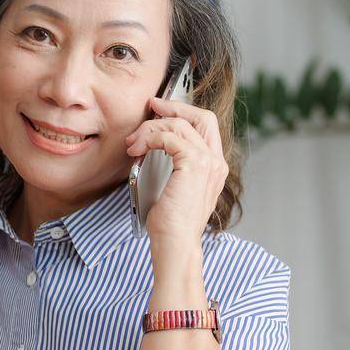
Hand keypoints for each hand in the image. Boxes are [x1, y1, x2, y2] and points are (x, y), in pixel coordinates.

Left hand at [124, 95, 227, 251]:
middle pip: (201, 116)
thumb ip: (173, 166)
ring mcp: (208, 162)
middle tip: (151, 107)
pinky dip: (150, 138)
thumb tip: (151, 147)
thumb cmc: (170, 224)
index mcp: (214, 166)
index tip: (159, 110)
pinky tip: (137, 150)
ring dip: (151, 129)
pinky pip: (170, 137)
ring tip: (133, 144)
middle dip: (173, 107)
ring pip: (179, 125)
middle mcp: (216, 161)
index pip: (205, 126)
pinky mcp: (194, 165)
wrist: (175, 243)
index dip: (183, 112)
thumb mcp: (173, 188)